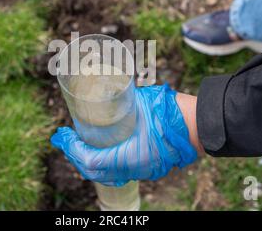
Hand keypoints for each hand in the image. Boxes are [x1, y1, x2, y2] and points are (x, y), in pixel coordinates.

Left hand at [51, 84, 198, 186]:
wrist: (196, 125)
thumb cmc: (170, 112)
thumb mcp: (142, 101)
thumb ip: (122, 98)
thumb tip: (105, 88)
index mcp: (128, 155)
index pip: (90, 159)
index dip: (73, 148)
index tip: (64, 135)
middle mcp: (132, 167)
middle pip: (94, 170)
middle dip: (76, 155)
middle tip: (66, 140)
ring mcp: (140, 170)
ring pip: (105, 173)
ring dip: (88, 160)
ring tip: (78, 145)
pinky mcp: (146, 168)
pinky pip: (117, 172)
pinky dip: (103, 164)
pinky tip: (99, 152)